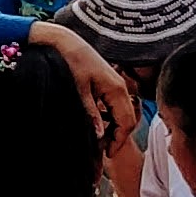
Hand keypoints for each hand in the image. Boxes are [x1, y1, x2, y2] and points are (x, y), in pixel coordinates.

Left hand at [35, 26, 141, 147]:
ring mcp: (117, 85)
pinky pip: (115, 106)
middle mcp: (121, 88)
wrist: (67, 42)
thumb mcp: (79, 90)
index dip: (119, 141)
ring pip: (122, 113)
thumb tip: (100, 135)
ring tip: (98, 139)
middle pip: (128, 120)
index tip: (107, 154)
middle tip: (102, 150)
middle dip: (118, 137)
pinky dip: (109, 117)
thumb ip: (91, 113)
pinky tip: (96, 123)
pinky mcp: (110, 84)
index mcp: (116, 90)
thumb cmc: (72, 62)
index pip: (126, 123)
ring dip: (113, 128)